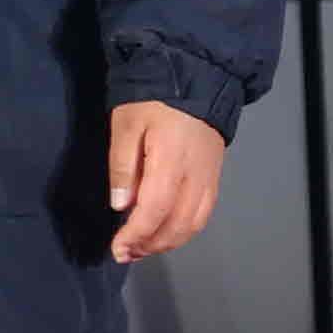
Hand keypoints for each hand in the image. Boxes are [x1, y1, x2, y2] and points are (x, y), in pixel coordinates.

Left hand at [108, 99, 227, 262]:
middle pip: (177, 225)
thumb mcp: (126, 124)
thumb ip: (123, 167)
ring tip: (142, 248)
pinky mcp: (215, 178)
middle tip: (125, 253)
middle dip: (150, 245)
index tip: (117, 249)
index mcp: (171, 162)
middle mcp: (196, 177)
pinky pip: (203, 214)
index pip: (155, 211)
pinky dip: (184, 230)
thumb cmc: (153, 99)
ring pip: (193, 225)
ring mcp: (210, 179)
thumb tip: (122, 206)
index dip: (136, 235)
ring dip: (167, 242)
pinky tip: (165, 232)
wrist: (196, 79)